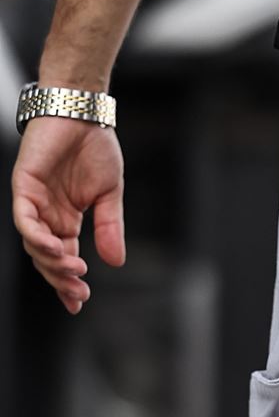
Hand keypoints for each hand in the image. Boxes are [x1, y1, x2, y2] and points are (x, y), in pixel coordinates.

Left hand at [11, 116, 125, 313]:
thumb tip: (116, 263)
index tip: (79, 304)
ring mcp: (34, 201)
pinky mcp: (24, 185)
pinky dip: (36, 236)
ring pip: (34, 244)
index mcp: (66, 219)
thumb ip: (110, 228)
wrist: (84, 112)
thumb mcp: (110, 196)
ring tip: (74, 271)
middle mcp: (47, 214)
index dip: (67, 283)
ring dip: (52, 262)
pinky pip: (24, 219)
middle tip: (79, 294)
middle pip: (47, 258)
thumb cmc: (96, 147)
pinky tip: (54, 248)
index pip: (63, 258)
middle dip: (61, 280)